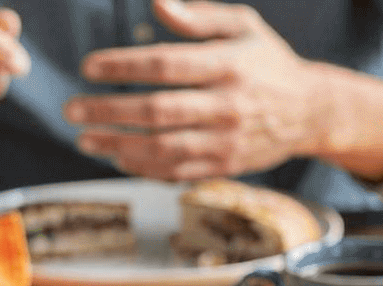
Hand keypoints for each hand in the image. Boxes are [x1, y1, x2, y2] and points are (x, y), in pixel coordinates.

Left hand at [69, 0, 382, 182]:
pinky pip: (178, 172)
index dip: (123, 66)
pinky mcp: (226, 166)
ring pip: (164, 148)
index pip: (166, 65)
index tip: (89, 67)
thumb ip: (198, 16)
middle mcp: (228, 105)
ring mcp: (227, 141)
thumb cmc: (267, 61)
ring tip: (86, 139)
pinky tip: (118, 157)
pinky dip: (144, 167)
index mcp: (229, 64)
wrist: (310, 111)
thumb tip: (156, 3)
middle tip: (72, 110)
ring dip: (118, 145)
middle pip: (158, 111)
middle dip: (109, 111)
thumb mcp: (243, 26)